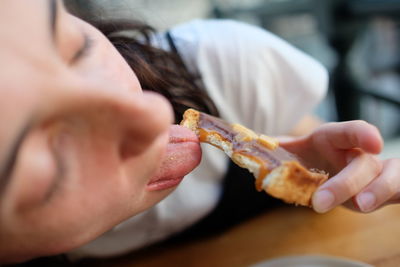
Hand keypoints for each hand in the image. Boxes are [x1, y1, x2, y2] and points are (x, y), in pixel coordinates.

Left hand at [279, 120, 398, 212]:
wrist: (340, 173)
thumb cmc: (319, 158)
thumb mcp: (298, 152)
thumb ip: (278, 148)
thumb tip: (252, 143)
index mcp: (336, 140)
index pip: (350, 131)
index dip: (362, 134)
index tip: (373, 141)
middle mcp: (360, 153)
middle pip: (364, 163)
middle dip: (345, 183)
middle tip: (320, 202)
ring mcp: (377, 171)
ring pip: (390, 176)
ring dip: (377, 191)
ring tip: (360, 206)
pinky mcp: (387, 189)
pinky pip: (397, 191)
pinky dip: (388, 196)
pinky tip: (372, 204)